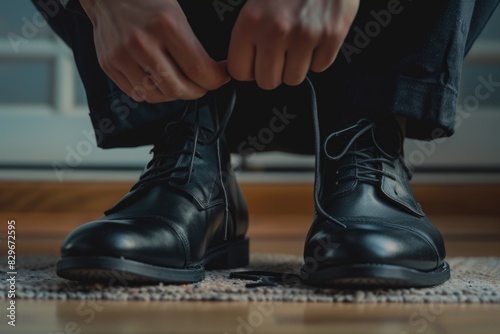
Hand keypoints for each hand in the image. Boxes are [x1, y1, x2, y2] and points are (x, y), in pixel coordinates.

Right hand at [80, 0, 229, 102]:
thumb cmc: (146, 0)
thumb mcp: (177, 12)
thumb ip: (193, 43)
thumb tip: (213, 71)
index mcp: (165, 24)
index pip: (198, 69)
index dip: (215, 79)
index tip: (221, 77)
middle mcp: (142, 41)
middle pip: (178, 88)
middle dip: (197, 91)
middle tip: (203, 85)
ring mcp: (122, 55)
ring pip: (157, 95)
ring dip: (175, 95)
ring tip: (181, 84)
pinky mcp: (108, 64)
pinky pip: (137, 93)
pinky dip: (152, 93)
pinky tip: (159, 82)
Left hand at [227, 0, 358, 89]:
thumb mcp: (255, 2)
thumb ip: (247, 34)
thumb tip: (241, 68)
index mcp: (251, 21)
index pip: (239, 72)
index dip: (248, 69)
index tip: (254, 63)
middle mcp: (276, 30)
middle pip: (267, 81)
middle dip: (273, 71)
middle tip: (278, 53)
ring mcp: (306, 34)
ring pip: (294, 79)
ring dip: (296, 66)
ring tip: (297, 42)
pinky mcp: (331, 35)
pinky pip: (320, 67)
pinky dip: (318, 57)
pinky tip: (315, 37)